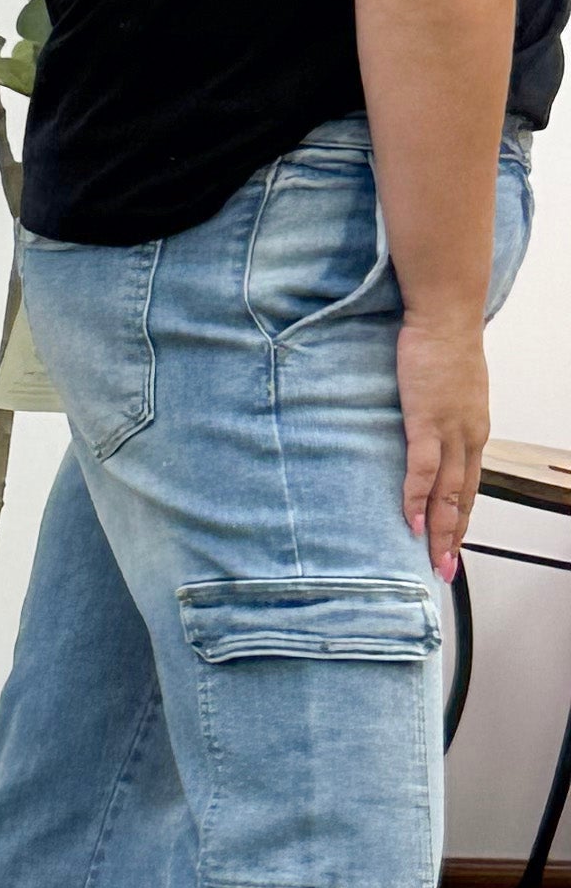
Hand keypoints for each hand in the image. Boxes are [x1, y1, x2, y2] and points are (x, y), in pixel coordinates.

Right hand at [397, 306, 491, 576]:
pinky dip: (418, 500)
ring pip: (449, 493)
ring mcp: (451, 431)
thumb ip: (440, 410)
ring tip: (433, 561)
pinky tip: (413, 524)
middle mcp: (470, 437)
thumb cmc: (442, 343)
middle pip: (464, 499)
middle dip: (455, 539)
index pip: (470, 486)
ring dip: (441, 531)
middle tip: (445, 571)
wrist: (445, 316)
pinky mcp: (428, 421)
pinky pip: (423, 470)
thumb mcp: (448, 386)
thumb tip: (427, 424)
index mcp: (474, 430)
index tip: (454, 546)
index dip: (462, 519)